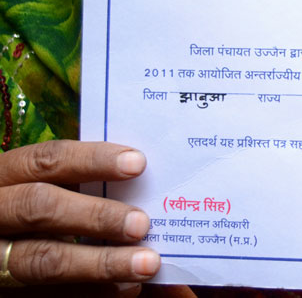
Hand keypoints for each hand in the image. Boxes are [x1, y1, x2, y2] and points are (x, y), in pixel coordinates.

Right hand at [0, 140, 160, 295]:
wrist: (2, 251)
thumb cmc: (34, 213)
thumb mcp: (44, 188)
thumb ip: (80, 184)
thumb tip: (142, 182)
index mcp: (6, 175)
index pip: (46, 160)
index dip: (92, 159)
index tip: (138, 164)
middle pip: (39, 207)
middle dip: (96, 215)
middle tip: (141, 224)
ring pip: (40, 259)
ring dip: (100, 262)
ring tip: (145, 264)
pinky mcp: (3, 291)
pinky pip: (45, 296)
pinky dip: (91, 292)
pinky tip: (127, 288)